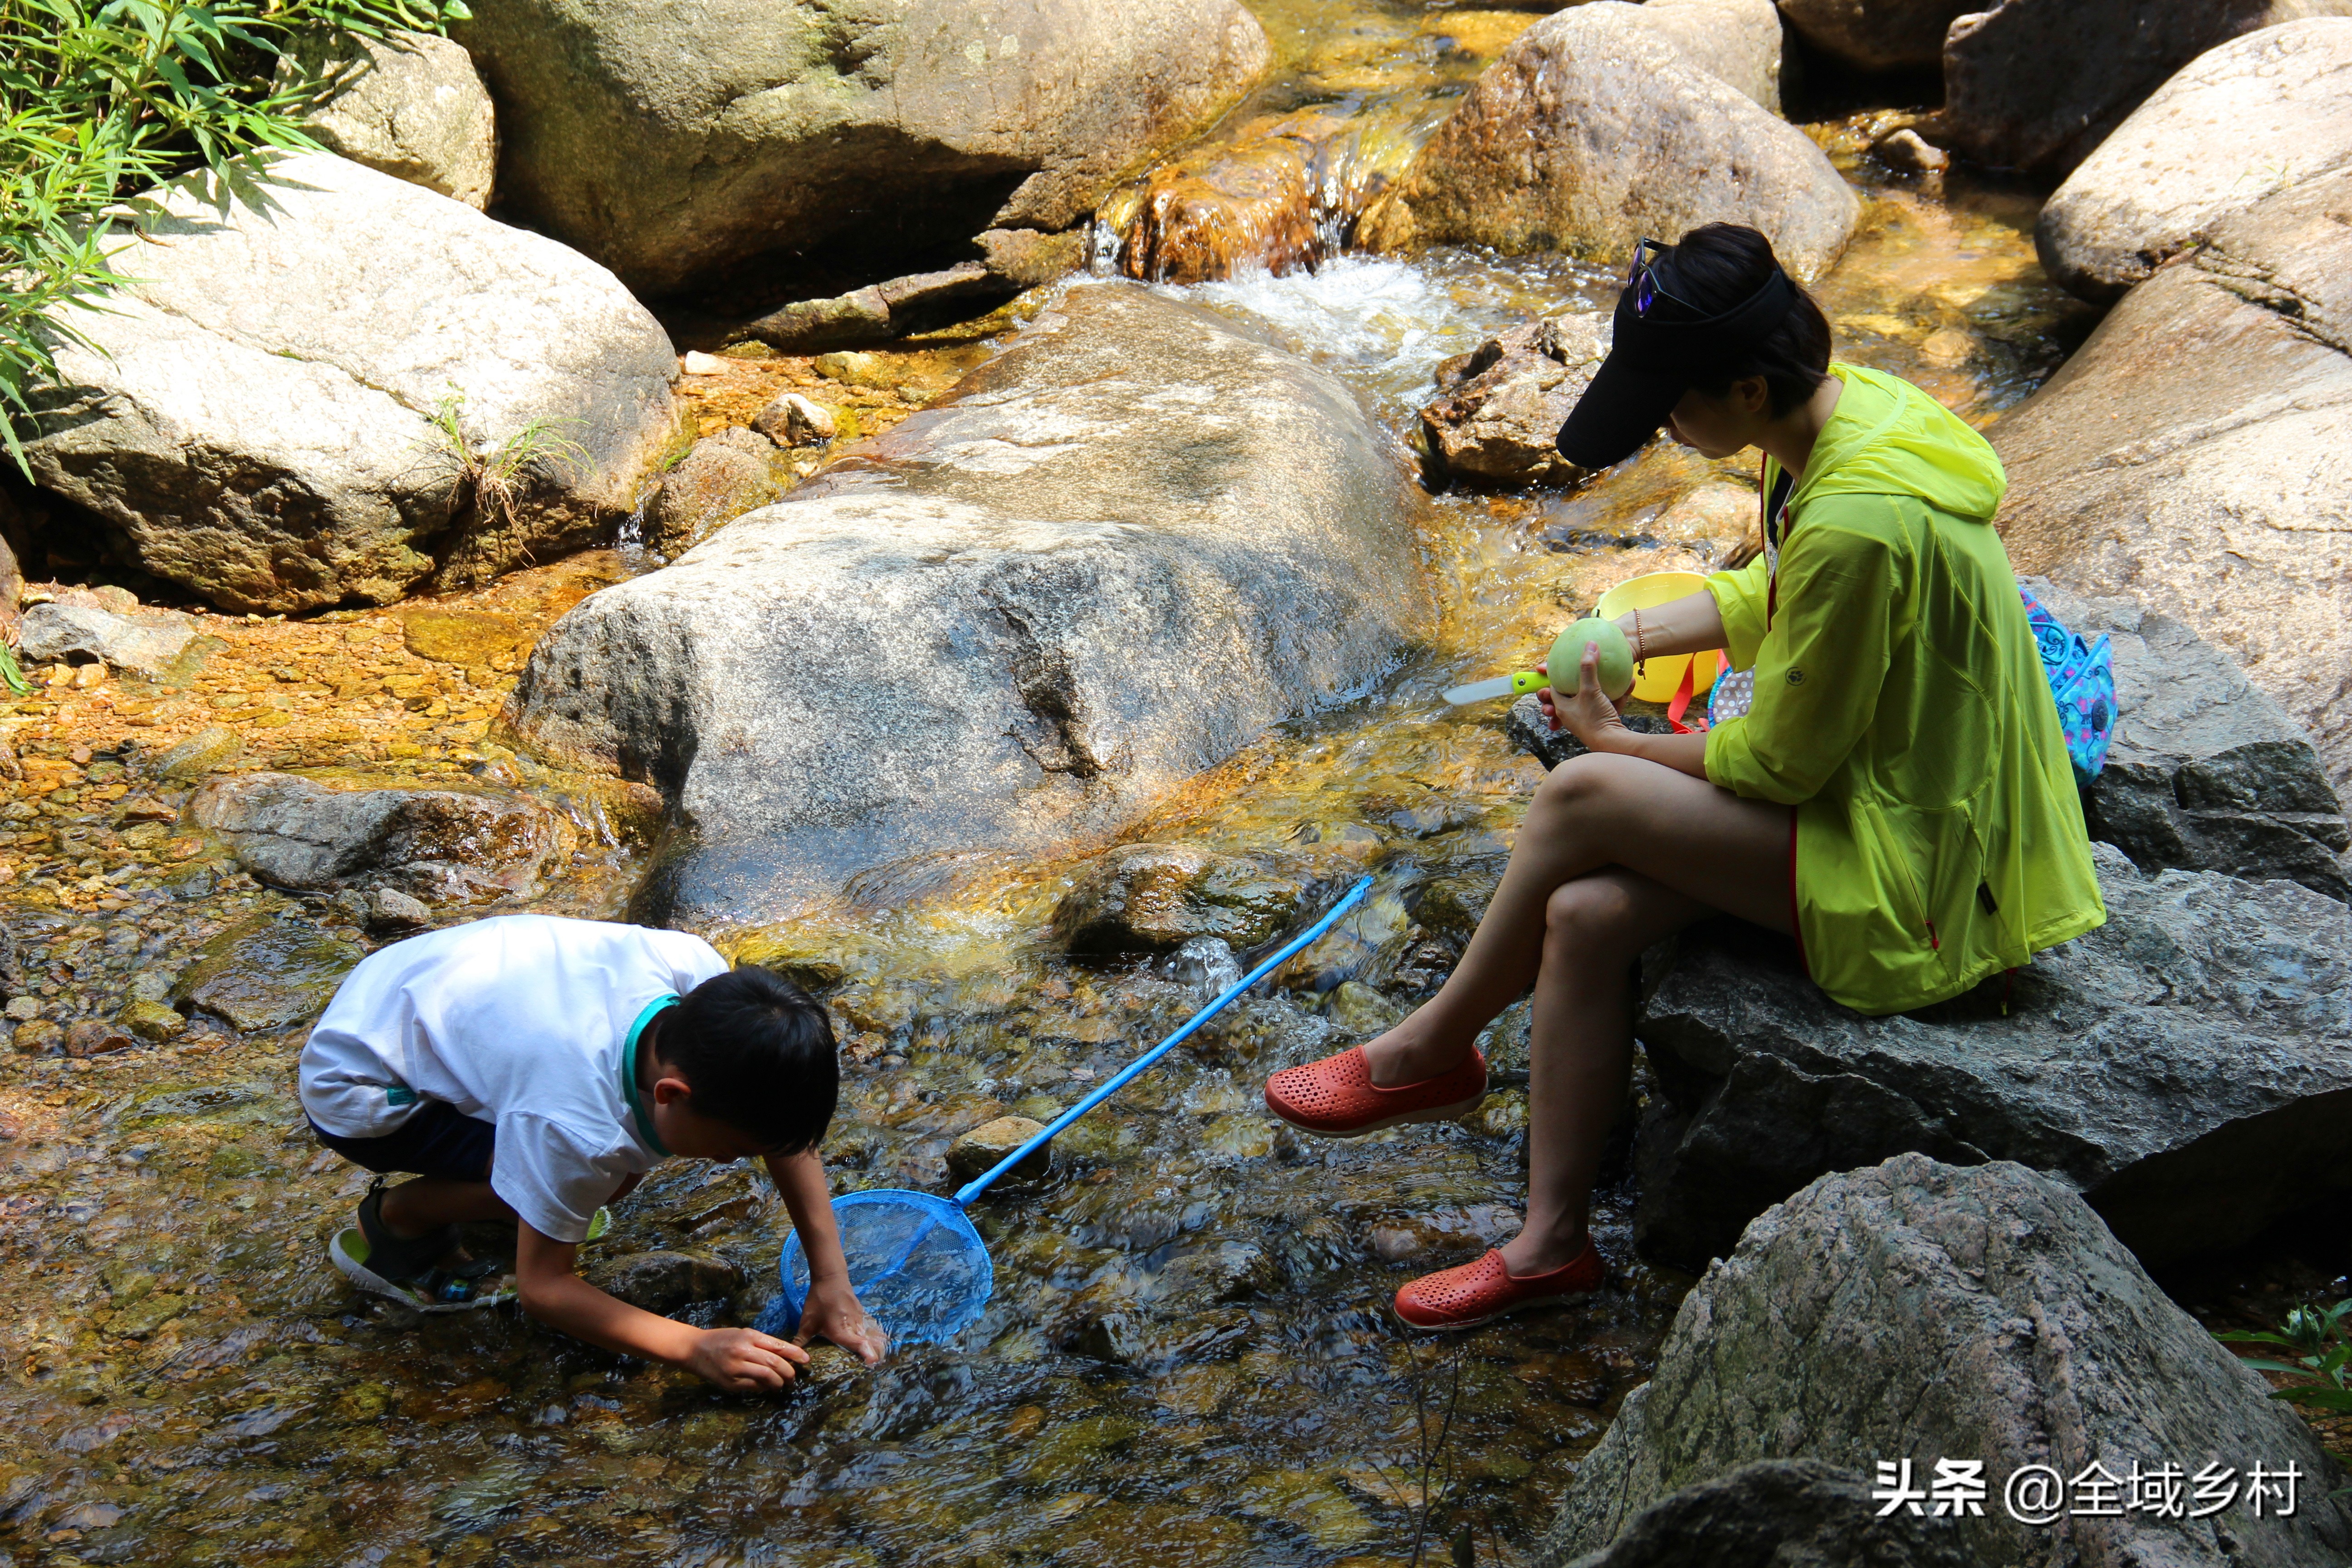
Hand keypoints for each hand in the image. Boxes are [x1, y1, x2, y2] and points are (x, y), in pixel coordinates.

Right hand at [684, 1326, 808, 1391]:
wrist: (694, 1349)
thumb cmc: (722, 1339)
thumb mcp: (743, 1334)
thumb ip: (762, 1343)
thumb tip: (785, 1356)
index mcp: (748, 1336)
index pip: (778, 1346)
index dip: (795, 1354)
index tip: (806, 1360)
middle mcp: (743, 1351)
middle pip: (774, 1363)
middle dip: (788, 1372)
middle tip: (793, 1377)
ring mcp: (736, 1368)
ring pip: (766, 1377)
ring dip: (778, 1382)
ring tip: (782, 1384)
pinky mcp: (730, 1383)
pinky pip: (753, 1387)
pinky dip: (763, 1387)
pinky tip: (766, 1386)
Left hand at [795, 1277, 886, 1363]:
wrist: (831, 1278)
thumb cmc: (819, 1301)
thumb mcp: (807, 1322)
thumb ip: (801, 1340)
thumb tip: (793, 1356)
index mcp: (842, 1331)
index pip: (861, 1345)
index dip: (868, 1355)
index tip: (871, 1364)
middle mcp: (855, 1327)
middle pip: (872, 1343)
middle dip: (875, 1355)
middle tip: (873, 1366)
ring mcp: (860, 1319)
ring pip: (873, 1335)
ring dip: (876, 1346)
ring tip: (876, 1356)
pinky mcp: (861, 1313)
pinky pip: (870, 1327)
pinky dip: (874, 1335)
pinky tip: (874, 1340)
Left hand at [1537, 642, 1629, 747]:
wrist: (1614, 744)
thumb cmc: (1595, 719)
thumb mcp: (1589, 690)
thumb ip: (1588, 667)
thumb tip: (1590, 645)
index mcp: (1562, 708)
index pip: (1553, 688)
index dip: (1556, 675)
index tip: (1563, 663)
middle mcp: (1573, 715)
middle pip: (1573, 693)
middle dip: (1580, 681)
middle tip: (1586, 669)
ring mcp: (1590, 719)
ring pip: (1594, 699)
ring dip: (1604, 687)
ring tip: (1609, 677)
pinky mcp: (1605, 722)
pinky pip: (1610, 704)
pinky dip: (1619, 695)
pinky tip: (1629, 682)